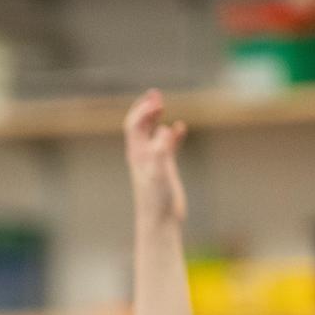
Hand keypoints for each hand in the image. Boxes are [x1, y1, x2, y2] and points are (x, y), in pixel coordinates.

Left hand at [124, 89, 187, 228]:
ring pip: (152, 134)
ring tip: (162, 104)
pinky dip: (171, 135)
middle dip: (146, 109)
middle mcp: (142, 156)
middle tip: (155, 94)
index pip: (135, 125)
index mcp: (137, 154)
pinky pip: (166, 146)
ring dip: (155, 119)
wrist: (159, 221)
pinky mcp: (163, 169)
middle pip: (139, 126)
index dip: (143, 111)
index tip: (156, 100)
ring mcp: (153, 162)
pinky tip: (180, 127)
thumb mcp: (160, 173)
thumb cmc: (156, 200)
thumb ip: (161, 151)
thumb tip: (164, 129)